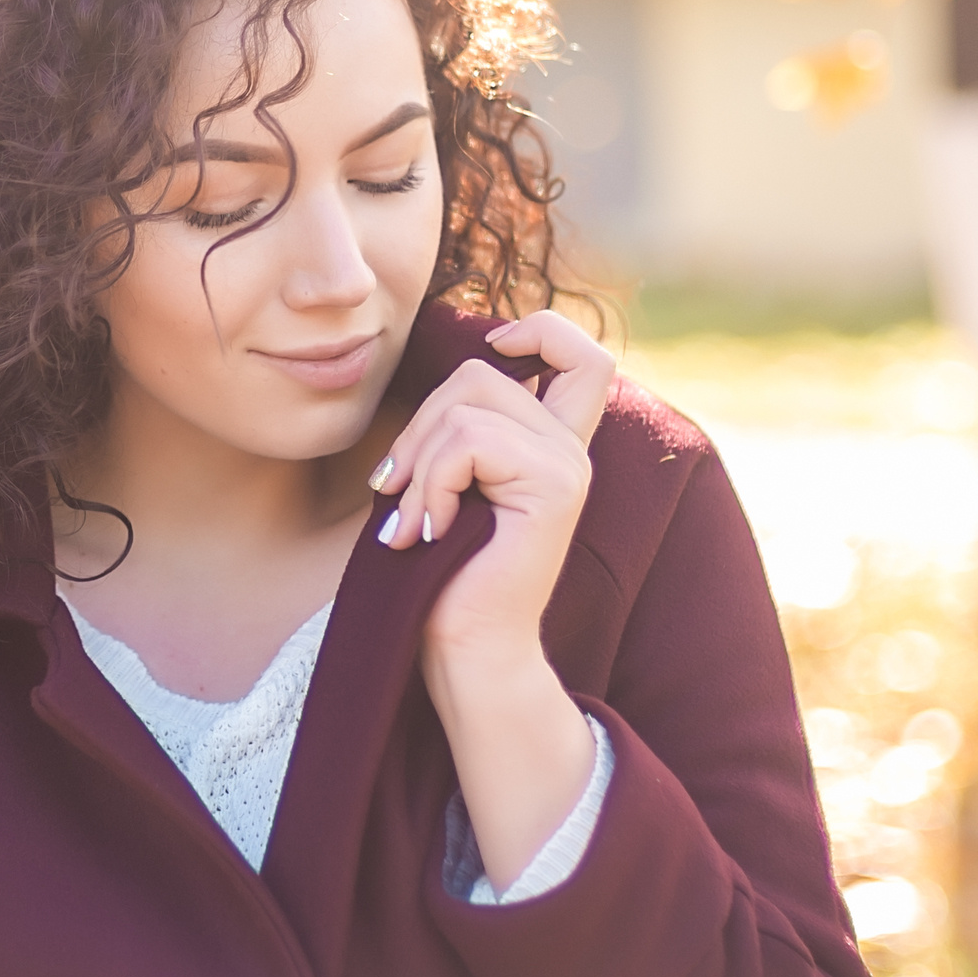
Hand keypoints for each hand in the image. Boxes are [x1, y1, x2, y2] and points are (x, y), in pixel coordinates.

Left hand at [367, 309, 614, 661]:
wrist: (464, 648)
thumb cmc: (440, 573)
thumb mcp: (444, 483)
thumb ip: (458, 429)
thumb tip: (450, 378)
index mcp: (550, 445)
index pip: (580, 354)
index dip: (538, 329)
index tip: (494, 350)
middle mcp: (569, 450)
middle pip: (481, 372)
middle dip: (419, 426)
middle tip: (397, 492)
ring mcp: (568, 466)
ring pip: (468, 406)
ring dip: (418, 466)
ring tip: (415, 525)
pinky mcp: (555, 488)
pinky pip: (468, 442)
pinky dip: (431, 485)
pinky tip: (431, 533)